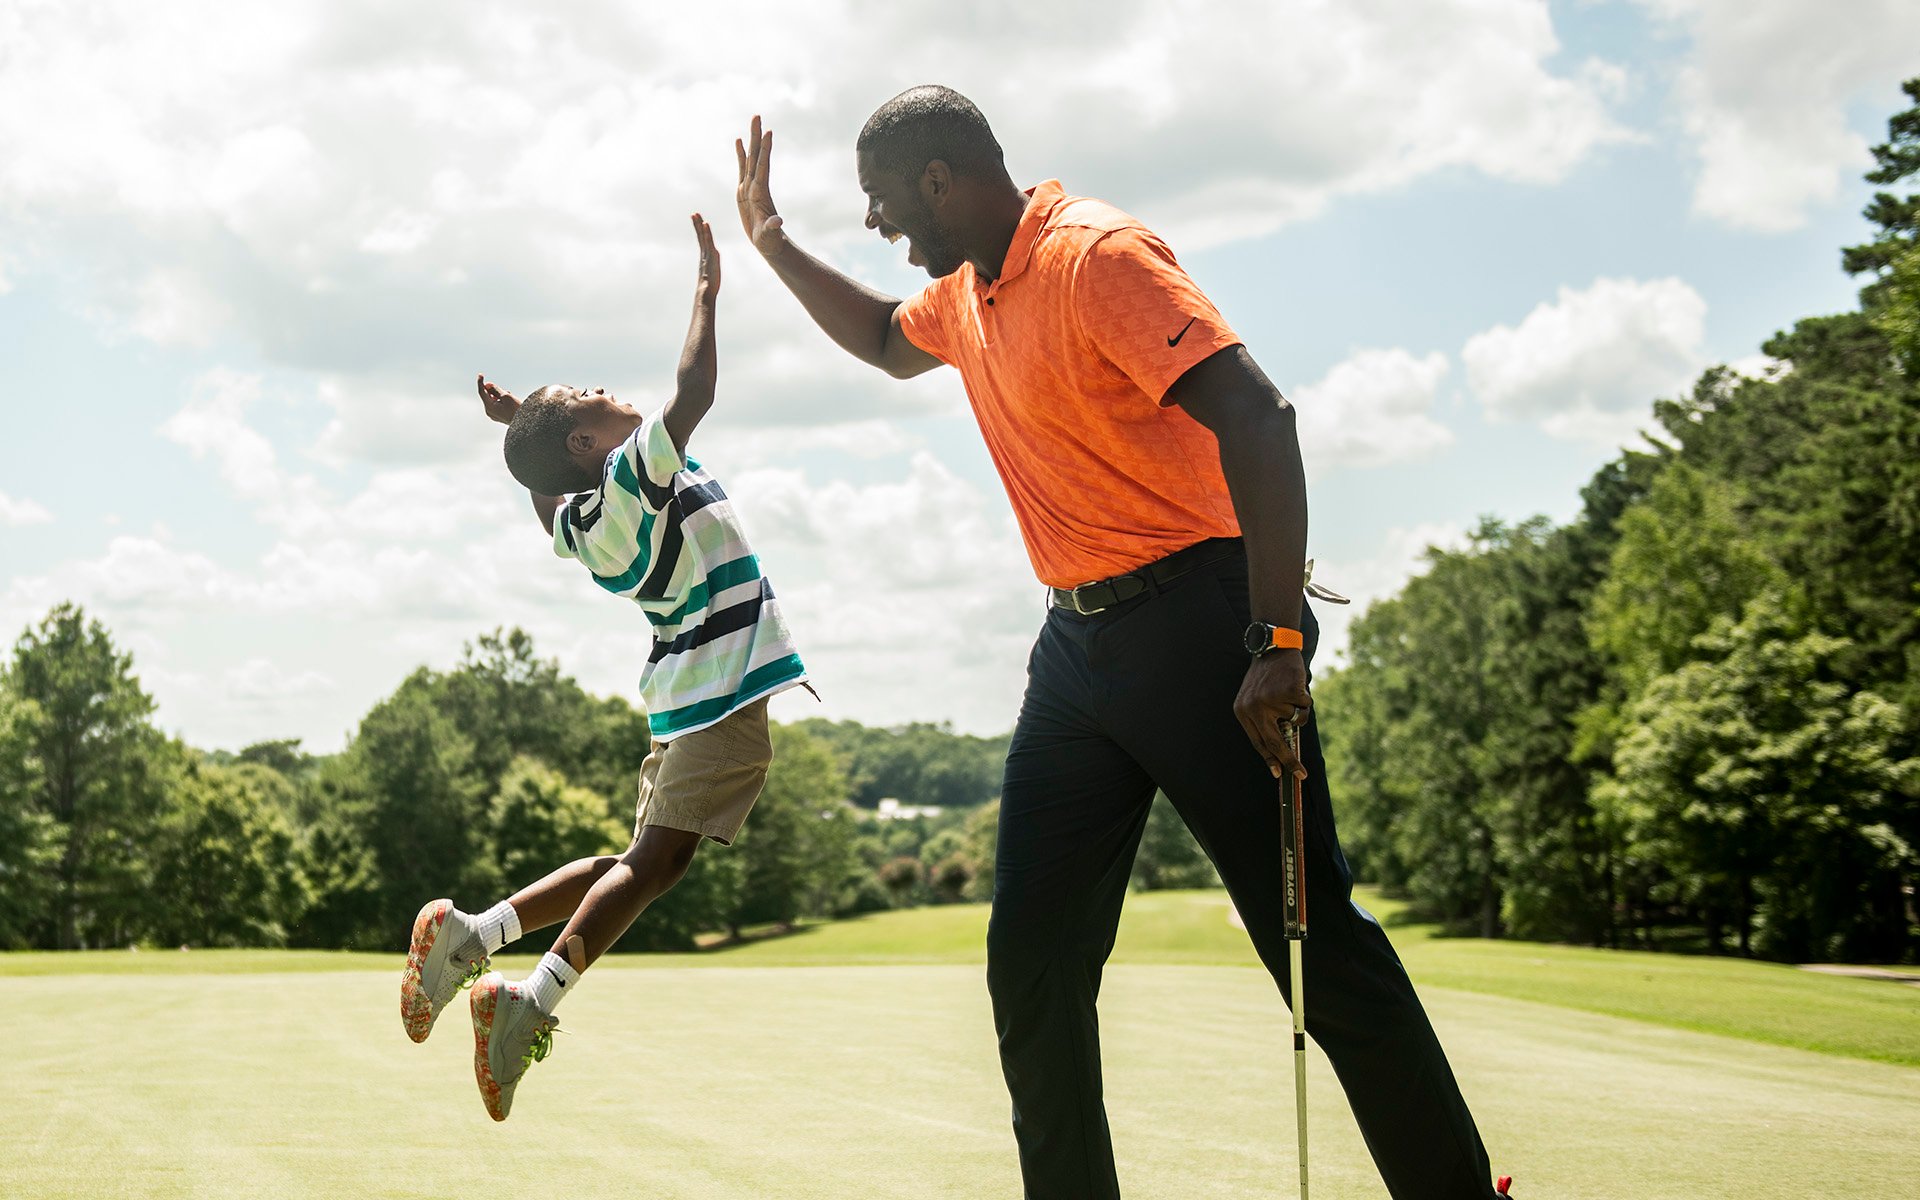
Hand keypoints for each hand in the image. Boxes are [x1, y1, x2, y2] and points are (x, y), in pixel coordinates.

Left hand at [477, 374, 519, 425]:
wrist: (525, 423)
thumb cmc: (516, 410)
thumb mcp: (506, 396)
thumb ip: (496, 390)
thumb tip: (488, 385)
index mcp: (489, 407)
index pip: (482, 392)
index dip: (481, 382)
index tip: (480, 374)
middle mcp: (489, 412)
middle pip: (487, 396)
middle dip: (492, 390)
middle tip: (499, 387)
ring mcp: (493, 415)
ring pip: (492, 400)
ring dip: (498, 395)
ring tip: (509, 395)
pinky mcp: (498, 416)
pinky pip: (496, 405)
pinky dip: (500, 400)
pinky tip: (509, 400)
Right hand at [691, 212, 719, 297]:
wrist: (706, 292)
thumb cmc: (708, 288)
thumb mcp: (711, 279)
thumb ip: (711, 276)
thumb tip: (709, 281)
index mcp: (705, 257)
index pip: (702, 241)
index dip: (699, 231)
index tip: (697, 222)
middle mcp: (704, 254)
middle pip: (700, 236)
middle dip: (697, 224)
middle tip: (693, 214)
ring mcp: (707, 254)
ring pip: (703, 236)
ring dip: (700, 224)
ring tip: (696, 214)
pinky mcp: (711, 255)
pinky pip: (708, 241)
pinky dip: (707, 232)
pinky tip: (706, 223)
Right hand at [735, 114, 787, 257]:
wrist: (769, 244)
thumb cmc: (770, 241)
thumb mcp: (770, 235)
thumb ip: (772, 227)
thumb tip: (778, 222)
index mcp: (760, 193)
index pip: (763, 167)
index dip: (765, 150)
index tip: (769, 132)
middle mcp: (757, 186)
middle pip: (756, 156)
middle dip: (757, 136)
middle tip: (758, 115)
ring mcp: (751, 187)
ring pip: (750, 158)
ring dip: (751, 139)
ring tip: (753, 120)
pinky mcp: (744, 191)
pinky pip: (742, 168)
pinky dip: (740, 154)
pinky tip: (739, 141)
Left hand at [1233, 650, 1310, 781]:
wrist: (1272, 647)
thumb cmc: (1266, 676)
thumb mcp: (1254, 698)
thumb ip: (1263, 721)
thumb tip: (1281, 751)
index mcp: (1242, 712)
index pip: (1257, 743)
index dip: (1270, 760)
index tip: (1279, 774)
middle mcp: (1254, 708)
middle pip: (1274, 743)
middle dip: (1289, 760)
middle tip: (1301, 774)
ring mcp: (1271, 700)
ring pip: (1296, 720)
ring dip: (1298, 710)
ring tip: (1289, 692)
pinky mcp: (1288, 691)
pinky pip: (1305, 706)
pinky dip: (1305, 698)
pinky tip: (1296, 684)